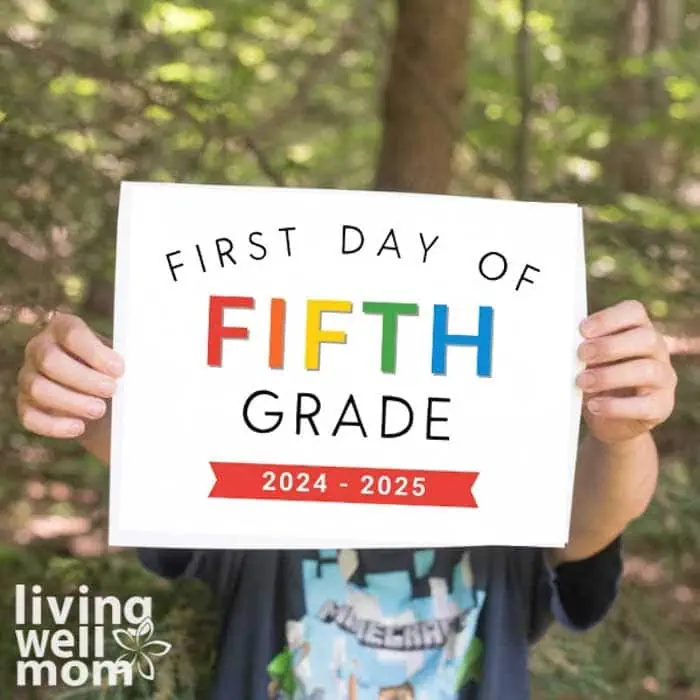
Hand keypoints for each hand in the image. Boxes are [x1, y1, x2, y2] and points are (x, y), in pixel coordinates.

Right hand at [17, 312, 123, 438]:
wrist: (110, 409)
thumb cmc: (120, 376)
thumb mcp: (128, 362)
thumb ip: (133, 356)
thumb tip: (154, 355)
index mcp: (65, 328)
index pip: (72, 333)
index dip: (95, 353)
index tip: (120, 370)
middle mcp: (41, 348)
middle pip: (50, 360)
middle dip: (84, 378)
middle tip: (112, 390)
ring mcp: (29, 377)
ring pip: (38, 388)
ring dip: (72, 401)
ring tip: (99, 410)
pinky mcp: (26, 406)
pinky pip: (29, 417)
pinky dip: (54, 425)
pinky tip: (78, 427)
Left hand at [576, 300, 676, 444]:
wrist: (609, 420)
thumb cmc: (596, 379)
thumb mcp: (589, 361)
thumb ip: (584, 349)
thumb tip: (563, 345)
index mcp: (638, 330)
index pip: (634, 312)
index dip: (608, 318)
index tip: (582, 330)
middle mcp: (657, 351)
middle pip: (646, 338)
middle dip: (609, 346)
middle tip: (581, 355)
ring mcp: (664, 379)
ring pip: (647, 370)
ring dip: (609, 376)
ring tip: (582, 382)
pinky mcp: (662, 406)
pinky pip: (645, 405)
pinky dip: (615, 406)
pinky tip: (594, 405)